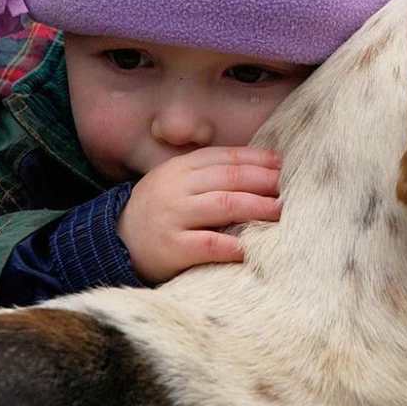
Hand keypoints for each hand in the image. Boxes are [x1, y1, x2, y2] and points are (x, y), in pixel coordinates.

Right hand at [117, 146, 281, 283]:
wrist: (116, 241)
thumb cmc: (161, 211)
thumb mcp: (179, 183)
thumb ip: (212, 175)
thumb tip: (264, 170)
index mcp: (182, 168)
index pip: (226, 157)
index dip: (258, 160)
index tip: (283, 165)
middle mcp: (178, 188)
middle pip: (230, 178)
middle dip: (265, 182)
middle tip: (290, 189)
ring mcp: (173, 216)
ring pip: (223, 205)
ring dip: (257, 207)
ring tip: (280, 212)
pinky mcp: (170, 248)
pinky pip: (206, 244)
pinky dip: (231, 245)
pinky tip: (249, 248)